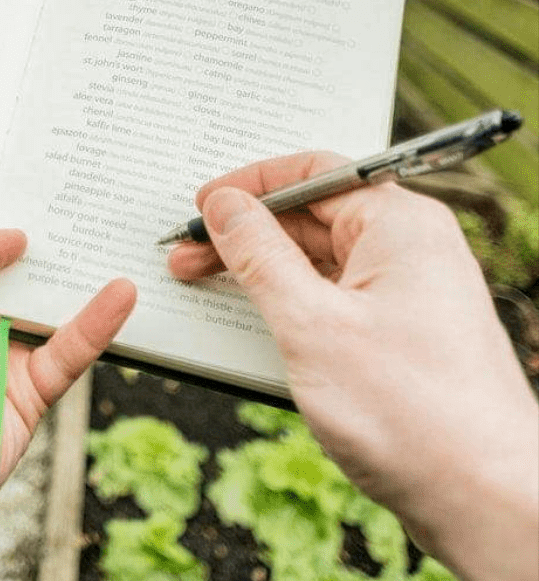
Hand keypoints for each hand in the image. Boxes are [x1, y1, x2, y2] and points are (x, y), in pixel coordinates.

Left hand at [0, 225, 134, 580]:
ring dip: (81, 278)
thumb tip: (13, 239)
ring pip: (50, 310)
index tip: (33, 184)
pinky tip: (121, 290)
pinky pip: (70, 352)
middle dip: (48, 243)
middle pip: (18, 277)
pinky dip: (99, 322)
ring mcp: (0, 360)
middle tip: (85, 200)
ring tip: (114, 235)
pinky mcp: (30, 395)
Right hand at [168, 152, 537, 580]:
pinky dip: (289, 302)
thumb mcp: (310, 323)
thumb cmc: (411, 413)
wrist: (487, 502)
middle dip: (244, 235)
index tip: (201, 207)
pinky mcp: (402, 330)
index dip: (248, 185)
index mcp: (398, 224)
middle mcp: (408, 246)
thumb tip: (225, 207)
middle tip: (188, 258)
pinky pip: (333, 296)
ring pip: (318, 259)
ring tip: (209, 287)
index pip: (311, 173)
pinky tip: (253, 320)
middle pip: (310, 216)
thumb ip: (259, 255)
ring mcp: (408, 290)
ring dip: (260, 271)